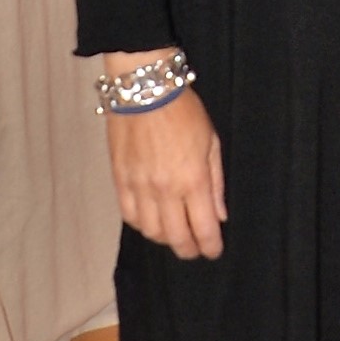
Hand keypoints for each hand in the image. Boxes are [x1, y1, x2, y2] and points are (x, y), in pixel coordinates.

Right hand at [105, 79, 225, 258]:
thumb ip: (216, 182)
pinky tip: (150, 221)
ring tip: (174, 234)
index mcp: (193, 180)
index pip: (203, 229)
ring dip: (165, 239)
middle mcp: (165, 189)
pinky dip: (141, 225)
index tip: (213, 251)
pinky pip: (129, 216)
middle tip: (195, 249)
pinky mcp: (120, 180)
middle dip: (189, 250)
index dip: (210, 246)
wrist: (144, 90)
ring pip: (151, 232)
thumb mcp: (211, 142)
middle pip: (176, 238)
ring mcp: (140, 187)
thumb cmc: (182, 111)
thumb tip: (219, 215)